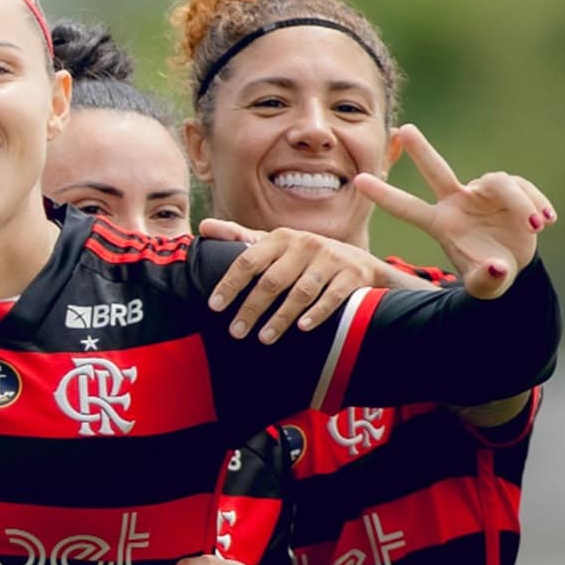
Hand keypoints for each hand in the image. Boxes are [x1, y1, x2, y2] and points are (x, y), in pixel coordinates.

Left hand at [201, 220, 436, 342]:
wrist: (361, 264)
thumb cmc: (306, 257)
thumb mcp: (275, 244)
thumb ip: (239, 237)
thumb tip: (203, 226)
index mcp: (281, 238)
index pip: (248, 260)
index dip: (230, 284)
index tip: (214, 306)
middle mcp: (305, 244)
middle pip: (271, 280)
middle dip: (251, 308)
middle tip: (236, 332)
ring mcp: (331, 259)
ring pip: (300, 292)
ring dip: (281, 317)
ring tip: (264, 338)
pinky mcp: (353, 274)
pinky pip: (332, 297)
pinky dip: (317, 313)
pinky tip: (302, 328)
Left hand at [356, 124, 555, 298]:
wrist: (511, 267)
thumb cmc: (487, 275)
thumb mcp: (485, 285)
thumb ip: (487, 280)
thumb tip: (496, 268)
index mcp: (440, 224)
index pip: (406, 208)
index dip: (384, 195)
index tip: (357, 180)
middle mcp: (457, 203)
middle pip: (436, 171)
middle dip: (422, 150)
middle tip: (404, 129)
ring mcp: (482, 195)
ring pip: (499, 182)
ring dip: (520, 202)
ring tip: (535, 227)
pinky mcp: (509, 191)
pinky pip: (523, 188)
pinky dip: (537, 203)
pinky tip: (547, 221)